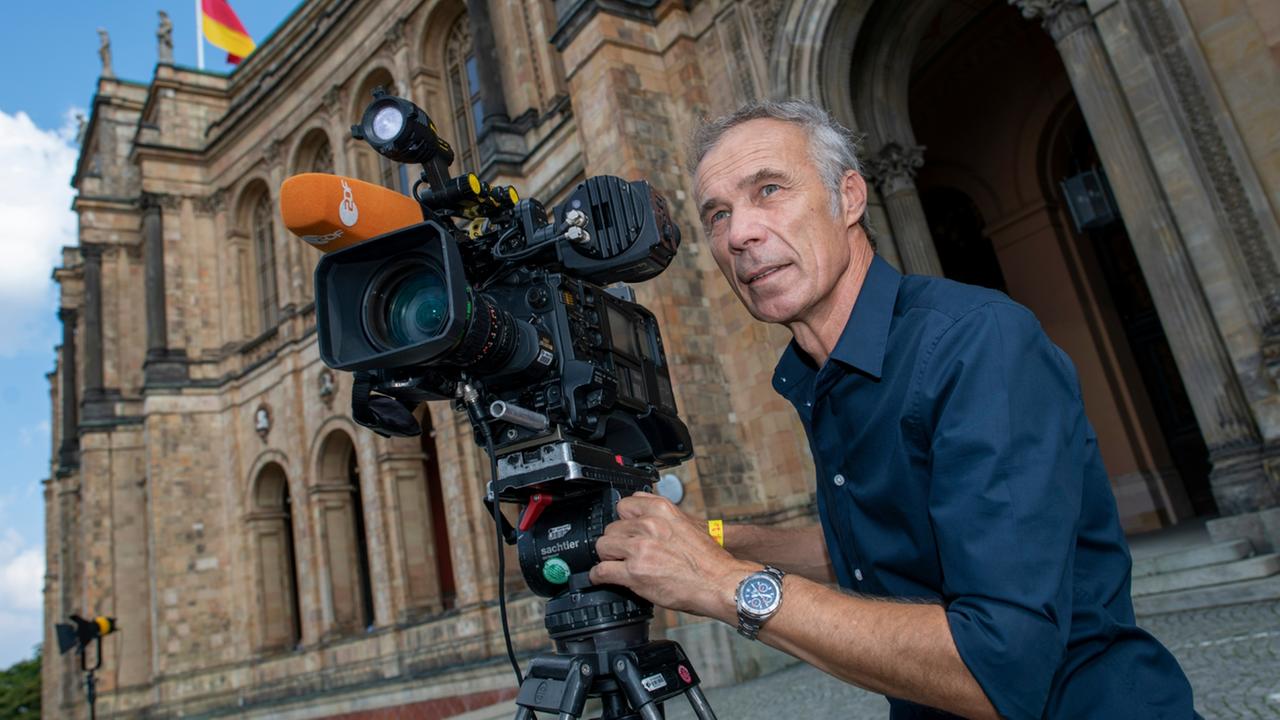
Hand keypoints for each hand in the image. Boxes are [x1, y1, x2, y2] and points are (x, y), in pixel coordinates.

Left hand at [589, 492, 752, 620]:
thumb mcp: (686, 524)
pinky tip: (602, 578)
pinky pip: (602, 570)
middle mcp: (648, 524)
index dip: (624, 521)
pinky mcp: (634, 571)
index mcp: (661, 509)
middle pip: (611, 527)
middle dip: (616, 541)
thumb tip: (640, 520)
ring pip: (603, 546)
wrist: (720, 582)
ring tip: (616, 565)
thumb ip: (661, 519)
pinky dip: (599, 576)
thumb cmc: (707, 560)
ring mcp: (640, 548)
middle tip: (624, 553)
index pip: (624, 504)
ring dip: (608, 557)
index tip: (624, 530)